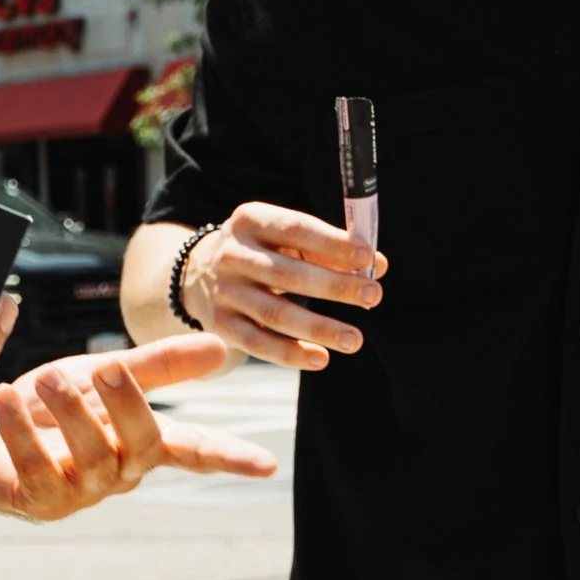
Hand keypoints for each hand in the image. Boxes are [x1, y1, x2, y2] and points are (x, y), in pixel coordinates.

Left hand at [0, 334, 273, 519]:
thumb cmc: (48, 406)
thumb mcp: (104, 375)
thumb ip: (158, 365)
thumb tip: (221, 347)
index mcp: (141, 442)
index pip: (195, 450)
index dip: (230, 457)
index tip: (267, 465)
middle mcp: (119, 472)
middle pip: (145, 445)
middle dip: (130, 405)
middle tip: (109, 367)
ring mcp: (81, 493)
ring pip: (94, 458)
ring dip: (71, 413)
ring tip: (46, 376)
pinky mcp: (39, 502)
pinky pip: (38, 470)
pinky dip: (22, 434)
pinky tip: (8, 400)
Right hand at [184, 203, 383, 370]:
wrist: (201, 274)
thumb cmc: (265, 253)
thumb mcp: (288, 240)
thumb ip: (331, 250)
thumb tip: (378, 265)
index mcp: (251, 220)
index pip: (296, 228)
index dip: (332, 243)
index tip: (367, 257)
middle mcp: (231, 253)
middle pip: (287, 274)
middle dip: (334, 286)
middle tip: (373, 296)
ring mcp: (224, 291)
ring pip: (274, 313)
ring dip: (318, 327)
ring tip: (355, 339)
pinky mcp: (221, 324)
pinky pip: (258, 343)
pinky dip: (290, 354)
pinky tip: (321, 359)